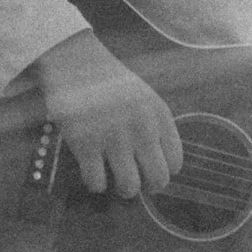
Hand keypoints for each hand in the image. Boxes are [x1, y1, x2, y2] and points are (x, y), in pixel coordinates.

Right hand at [32, 29, 182, 196]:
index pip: (175, 162)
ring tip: (113, 179)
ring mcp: (114, 138)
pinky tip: (91, 171)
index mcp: (160, 116)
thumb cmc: (109, 82)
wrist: (75, 62)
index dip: (163, 172)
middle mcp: (142, 129)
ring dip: (122, 189)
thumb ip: (155, 127)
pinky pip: (97, 183)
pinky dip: (95, 184)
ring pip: (129, 187)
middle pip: (158, 179)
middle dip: (147, 187)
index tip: (150, 171)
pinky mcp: (86, 144)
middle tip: (135, 182)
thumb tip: (156, 166)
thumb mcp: (144, 98)